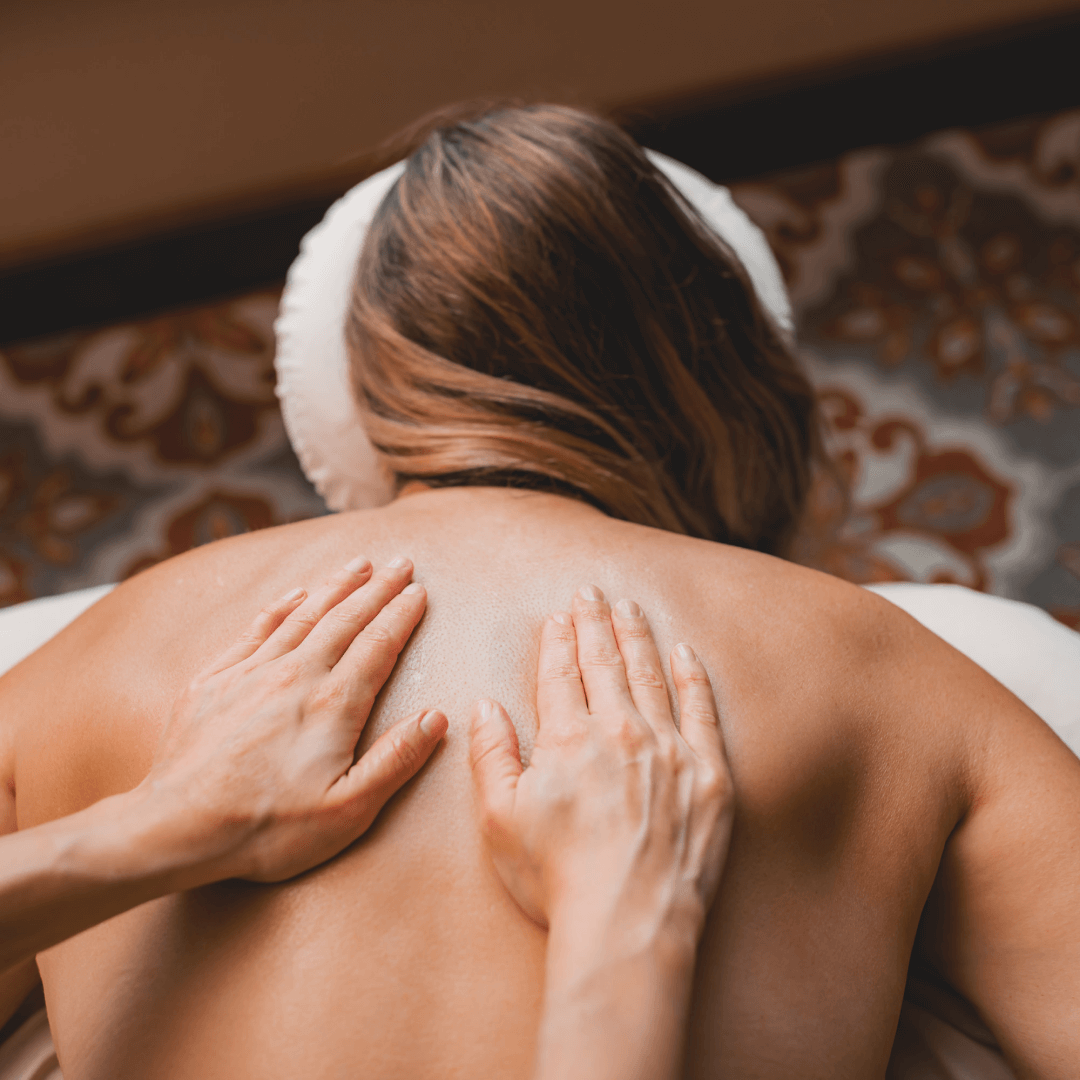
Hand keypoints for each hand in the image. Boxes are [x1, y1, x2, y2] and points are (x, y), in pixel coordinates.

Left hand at [142, 555, 446, 883]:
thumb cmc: (266, 829)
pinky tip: (294, 594)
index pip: (378, 645)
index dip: (402, 615)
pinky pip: (255, 630)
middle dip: (377, 588)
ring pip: (303, 616)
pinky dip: (281, 607)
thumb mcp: (347, 812)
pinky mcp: (214, 682)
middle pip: (345, 620)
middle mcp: (294, 677)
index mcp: (332, 705)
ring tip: (358, 564)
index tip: (420, 591)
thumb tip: (437, 718)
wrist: (176, 828)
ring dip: (335, 587)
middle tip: (401, 562)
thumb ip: (395, 761)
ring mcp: (250, 674)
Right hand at [468, 585, 732, 941]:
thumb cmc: (557, 878)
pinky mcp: (709, 774)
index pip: (560, 674)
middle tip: (591, 591)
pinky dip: (693, 677)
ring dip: (638, 636)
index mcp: (568, 739)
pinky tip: (684, 652)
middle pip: (605, 662)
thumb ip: (491, 754)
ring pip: (651, 675)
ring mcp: (669, 749)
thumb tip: (484, 705)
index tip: (558, 615)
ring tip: (630, 607)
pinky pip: (702, 710)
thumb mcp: (499, 819)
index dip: (557, 640)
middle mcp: (620, 731)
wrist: (629, 922)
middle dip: (595, 622)